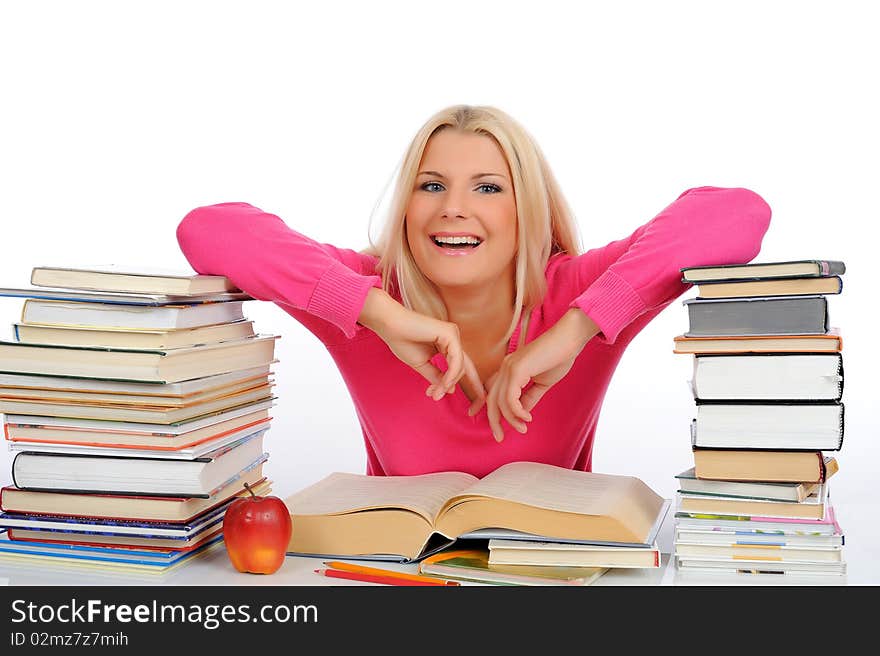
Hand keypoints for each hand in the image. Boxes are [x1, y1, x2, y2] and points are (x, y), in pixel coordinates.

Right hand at [358, 289, 485, 408]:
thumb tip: (451, 389)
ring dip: (448, 384)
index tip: (474, 407)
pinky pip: (456, 360)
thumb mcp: (423, 365)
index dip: (472, 385)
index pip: (463, 367)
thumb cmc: (403, 342)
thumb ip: (437, 376)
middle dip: (473, 389)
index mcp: (448, 345)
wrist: (390, 326)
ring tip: (435, 394)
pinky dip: (451, 375)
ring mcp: (453, 335)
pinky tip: (444, 384)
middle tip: (473, 411)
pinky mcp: (450, 333)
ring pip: (460, 366)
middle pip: (466, 368)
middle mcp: (453, 339)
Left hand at [478, 309, 599, 441]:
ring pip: (501, 401)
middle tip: (500, 437)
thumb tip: (521, 413)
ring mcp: (509, 367)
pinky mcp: (516, 369)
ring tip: (524, 427)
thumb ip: (530, 397)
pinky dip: (517, 412)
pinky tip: (527, 418)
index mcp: (509, 369)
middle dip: (494, 421)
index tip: (482, 421)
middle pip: (491, 399)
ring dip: (512, 419)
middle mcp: (505, 367)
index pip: (492, 391)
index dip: (483, 407)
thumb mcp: (542, 383)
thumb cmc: (559, 357)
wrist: (569, 339)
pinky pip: (510, 398)